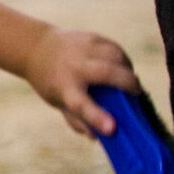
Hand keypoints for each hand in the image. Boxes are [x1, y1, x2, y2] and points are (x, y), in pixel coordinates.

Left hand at [24, 27, 140, 137]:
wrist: (36, 48)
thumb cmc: (51, 81)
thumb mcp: (57, 102)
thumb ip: (77, 120)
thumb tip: (98, 136)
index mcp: (63, 88)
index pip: (80, 105)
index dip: (97, 118)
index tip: (113, 128)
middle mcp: (73, 67)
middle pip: (105, 72)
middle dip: (127, 83)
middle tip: (137, 93)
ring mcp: (82, 49)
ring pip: (115, 56)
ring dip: (127, 69)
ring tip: (129, 80)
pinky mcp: (90, 37)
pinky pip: (115, 48)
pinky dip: (123, 59)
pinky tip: (123, 68)